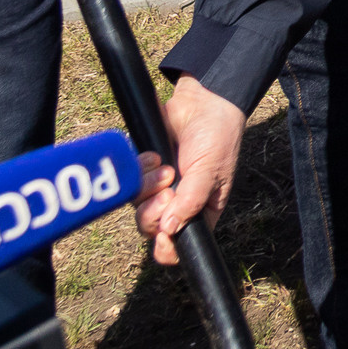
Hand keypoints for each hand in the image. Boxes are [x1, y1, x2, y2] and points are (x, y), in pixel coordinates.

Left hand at [136, 76, 244, 265]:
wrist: (204, 101)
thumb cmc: (218, 137)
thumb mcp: (212, 171)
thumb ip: (192, 201)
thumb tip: (169, 230)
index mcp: (199, 211)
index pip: (180, 243)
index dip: (168, 247)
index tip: (163, 236)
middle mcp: (177, 203)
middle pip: (151, 227)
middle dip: (154, 211)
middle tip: (167, 189)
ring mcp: (158, 187)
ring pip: (137, 205)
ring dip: (148, 186)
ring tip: (163, 165)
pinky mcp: (143, 170)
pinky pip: (129, 180)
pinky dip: (139, 169)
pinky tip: (154, 156)